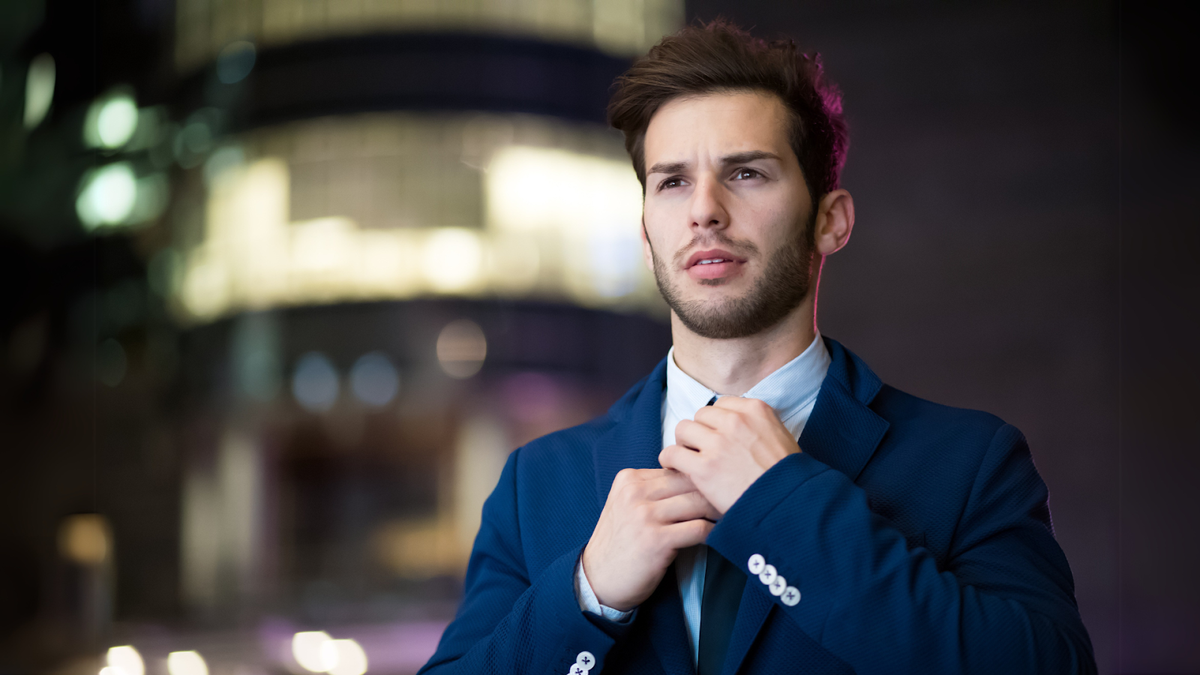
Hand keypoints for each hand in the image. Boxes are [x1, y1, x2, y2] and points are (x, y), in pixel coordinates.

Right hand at [582, 468, 719, 610]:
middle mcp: (635, 493)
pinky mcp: (656, 540)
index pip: (676, 468)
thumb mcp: (626, 505)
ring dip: (716, 510)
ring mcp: (644, 516)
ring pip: (697, 502)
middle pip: (688, 481)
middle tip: (731, 499)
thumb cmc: (620, 543)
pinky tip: (716, 536)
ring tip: (729, 515)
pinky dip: (712, 531)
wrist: (598, 580)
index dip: (699, 477)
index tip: (716, 486)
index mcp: (628, 479)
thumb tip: (695, 478)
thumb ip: (652, 490)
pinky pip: (698, 528)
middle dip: (712, 490)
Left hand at [659, 397, 798, 514]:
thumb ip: (757, 426)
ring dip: (684, 443)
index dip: (716, 422)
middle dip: (700, 431)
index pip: (722, 405)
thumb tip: (738, 427)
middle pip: (701, 415)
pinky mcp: (704, 467)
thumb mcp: (781, 437)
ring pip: (683, 429)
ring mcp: (718, 443)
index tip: (716, 435)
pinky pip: (673, 453)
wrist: (789, 503)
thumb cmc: (787, 477)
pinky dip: (670, 460)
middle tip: (701, 449)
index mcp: (755, 410)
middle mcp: (735, 421)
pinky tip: (675, 468)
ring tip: (688, 458)